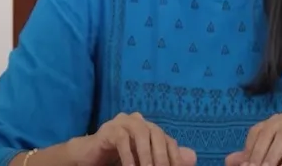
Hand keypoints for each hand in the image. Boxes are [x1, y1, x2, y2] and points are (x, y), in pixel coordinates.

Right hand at [70, 112, 196, 165]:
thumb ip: (165, 158)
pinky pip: (122, 139)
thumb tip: (193, 157)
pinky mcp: (109, 128)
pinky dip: (129, 156)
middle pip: (157, 134)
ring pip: (141, 133)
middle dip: (162, 156)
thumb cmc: (118, 159)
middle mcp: (139, 120)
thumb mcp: (143, 161)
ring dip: (146, 155)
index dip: (175, 157)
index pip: (168, 140)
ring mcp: (123, 121)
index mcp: (149, 128)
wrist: (88, 157)